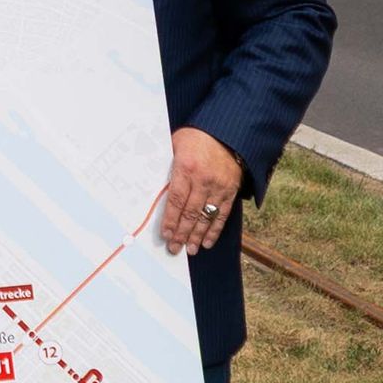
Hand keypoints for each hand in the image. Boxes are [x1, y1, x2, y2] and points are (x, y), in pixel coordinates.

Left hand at [156, 128, 244, 257]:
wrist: (227, 132)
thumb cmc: (196, 137)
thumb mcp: (175, 144)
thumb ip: (166, 164)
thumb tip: (151, 182)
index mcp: (187, 168)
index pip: (176, 200)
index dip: (171, 220)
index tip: (166, 235)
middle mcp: (204, 180)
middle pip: (191, 213)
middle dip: (182, 233)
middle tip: (174, 249)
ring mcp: (219, 187)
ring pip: (207, 217)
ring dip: (197, 235)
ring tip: (190, 250)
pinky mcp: (231, 190)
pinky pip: (223, 214)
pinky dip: (215, 229)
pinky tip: (207, 241)